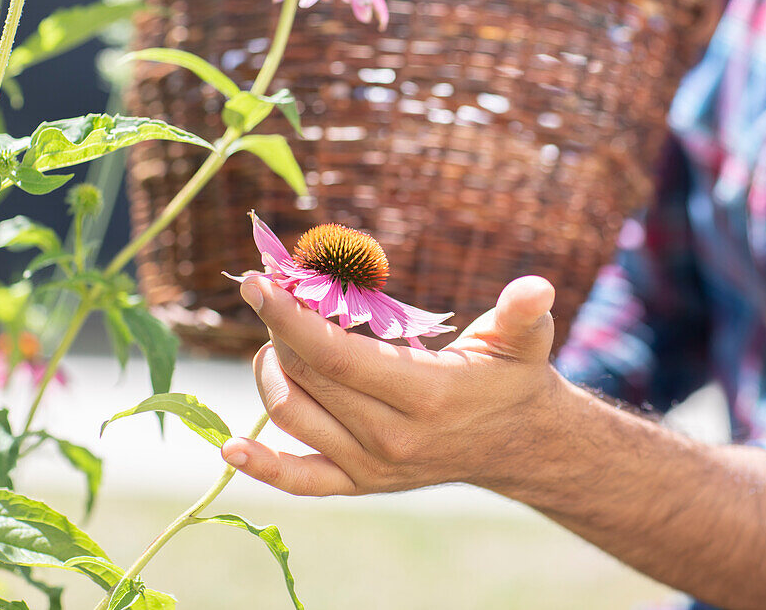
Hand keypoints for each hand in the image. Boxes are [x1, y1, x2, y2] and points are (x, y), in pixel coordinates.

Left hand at [221, 275, 569, 495]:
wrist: (516, 443)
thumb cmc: (511, 377)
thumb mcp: (524, 340)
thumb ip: (524, 312)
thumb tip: (535, 287)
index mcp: (426, 395)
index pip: (337, 356)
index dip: (291, 318)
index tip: (258, 282)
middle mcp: (392, 437)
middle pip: (307, 377)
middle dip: (279, 328)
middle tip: (273, 290)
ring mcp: (372, 466)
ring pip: (292, 416)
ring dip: (271, 370)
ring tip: (278, 335)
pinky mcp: (360, 484)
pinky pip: (300, 481)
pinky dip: (262, 466)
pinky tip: (229, 446)